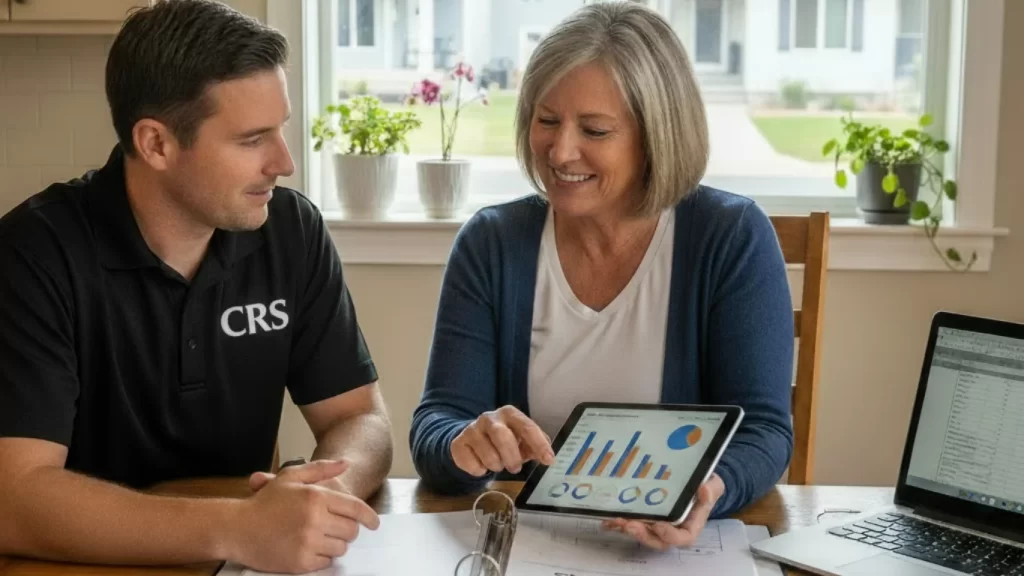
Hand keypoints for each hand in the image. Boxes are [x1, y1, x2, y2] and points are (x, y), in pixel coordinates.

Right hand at [227, 459, 379, 573]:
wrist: (236, 528)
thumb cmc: (264, 502)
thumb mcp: (291, 477)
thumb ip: (321, 469)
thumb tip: (345, 464)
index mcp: (315, 497)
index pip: (355, 509)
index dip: (369, 517)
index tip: (374, 523)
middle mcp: (314, 519)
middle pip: (351, 531)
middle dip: (348, 530)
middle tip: (336, 528)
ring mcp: (307, 542)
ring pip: (340, 548)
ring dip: (335, 544)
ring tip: (319, 536)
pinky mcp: (300, 562)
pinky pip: (325, 562)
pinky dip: (322, 557)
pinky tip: (309, 547)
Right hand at [451, 406, 554, 475]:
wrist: (471, 440)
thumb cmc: (503, 440)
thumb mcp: (521, 440)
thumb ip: (535, 446)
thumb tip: (548, 457)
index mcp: (509, 414)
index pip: (527, 427)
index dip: (539, 444)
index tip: (548, 460)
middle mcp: (489, 418)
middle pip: (503, 437)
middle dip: (512, 457)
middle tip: (515, 468)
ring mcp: (472, 430)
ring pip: (488, 454)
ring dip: (496, 465)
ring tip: (498, 464)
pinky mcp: (458, 444)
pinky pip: (472, 464)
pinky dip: (480, 470)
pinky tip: (481, 464)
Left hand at [602, 473, 724, 550]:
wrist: (696, 482)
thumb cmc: (705, 486)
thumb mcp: (713, 484)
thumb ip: (711, 489)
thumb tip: (703, 489)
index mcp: (691, 525)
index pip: (683, 537)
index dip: (670, 535)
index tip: (659, 526)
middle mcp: (673, 529)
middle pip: (658, 540)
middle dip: (643, 535)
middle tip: (629, 525)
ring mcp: (658, 525)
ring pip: (643, 534)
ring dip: (628, 529)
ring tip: (616, 521)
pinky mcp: (645, 519)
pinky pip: (632, 525)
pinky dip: (618, 524)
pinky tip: (606, 520)